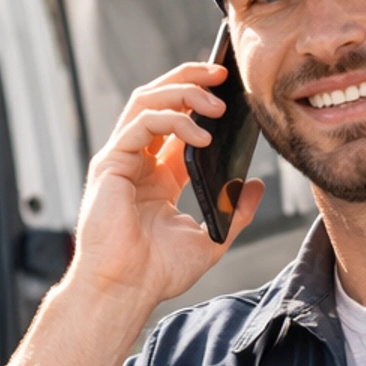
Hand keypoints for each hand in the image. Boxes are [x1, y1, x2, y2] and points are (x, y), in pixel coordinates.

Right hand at [70, 62, 264, 312]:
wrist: (126, 291)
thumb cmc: (156, 272)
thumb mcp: (210, 238)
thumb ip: (234, 211)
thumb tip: (255, 185)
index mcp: (157, 176)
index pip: (178, 121)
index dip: (201, 100)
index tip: (231, 88)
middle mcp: (137, 161)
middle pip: (158, 100)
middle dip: (190, 79)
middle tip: (222, 73)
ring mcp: (121, 160)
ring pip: (146, 102)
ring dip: (183, 92)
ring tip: (216, 101)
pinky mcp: (110, 164)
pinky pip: (141, 124)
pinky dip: (172, 120)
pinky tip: (201, 134)